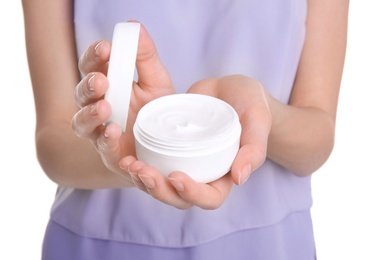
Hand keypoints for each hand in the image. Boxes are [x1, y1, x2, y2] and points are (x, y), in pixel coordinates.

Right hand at [72, 23, 173, 177]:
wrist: (171, 139)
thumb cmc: (158, 108)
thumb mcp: (157, 80)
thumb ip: (145, 56)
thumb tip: (135, 27)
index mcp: (108, 85)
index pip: (92, 66)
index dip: (94, 56)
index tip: (107, 48)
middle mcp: (99, 106)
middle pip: (81, 94)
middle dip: (88, 85)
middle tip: (102, 80)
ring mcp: (102, 131)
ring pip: (81, 123)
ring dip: (89, 114)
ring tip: (104, 107)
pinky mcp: (111, 153)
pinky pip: (102, 148)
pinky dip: (106, 140)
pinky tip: (114, 132)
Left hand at [120, 75, 270, 209]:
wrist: (230, 88)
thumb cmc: (250, 105)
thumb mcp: (257, 121)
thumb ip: (254, 148)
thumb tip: (240, 178)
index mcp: (224, 175)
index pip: (209, 198)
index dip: (192, 194)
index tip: (176, 177)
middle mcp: (201, 174)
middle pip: (178, 197)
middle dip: (159, 190)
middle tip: (143, 171)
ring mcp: (183, 162)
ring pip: (160, 183)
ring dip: (143, 179)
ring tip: (130, 164)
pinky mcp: (169, 148)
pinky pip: (152, 160)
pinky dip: (138, 160)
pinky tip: (125, 151)